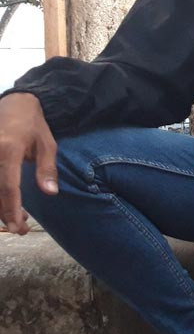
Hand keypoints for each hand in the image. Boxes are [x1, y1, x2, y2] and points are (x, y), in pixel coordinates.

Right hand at [0, 93, 58, 234]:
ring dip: (0, 207)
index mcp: (8, 148)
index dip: (11, 207)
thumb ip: (46, 169)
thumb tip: (50, 193)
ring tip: (16, 220)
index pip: (7, 185)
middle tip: (20, 229)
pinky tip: (7, 205)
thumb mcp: (47, 144)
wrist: (15, 104)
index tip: (18, 225)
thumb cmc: (33, 125)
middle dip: (4, 213)